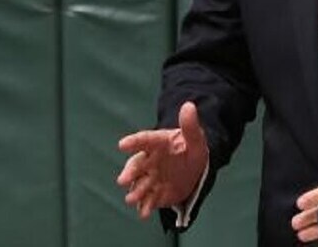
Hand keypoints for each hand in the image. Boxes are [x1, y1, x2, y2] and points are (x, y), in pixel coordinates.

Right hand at [116, 101, 209, 219]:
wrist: (194, 168)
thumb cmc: (190, 148)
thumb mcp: (195, 138)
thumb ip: (190, 125)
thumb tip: (189, 105)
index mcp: (157, 143)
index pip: (144, 140)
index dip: (133, 142)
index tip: (122, 144)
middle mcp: (149, 161)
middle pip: (136, 166)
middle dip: (129, 173)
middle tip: (123, 180)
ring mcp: (150, 178)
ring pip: (140, 185)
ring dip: (135, 192)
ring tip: (131, 199)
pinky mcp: (155, 193)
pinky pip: (149, 200)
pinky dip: (146, 207)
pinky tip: (144, 213)